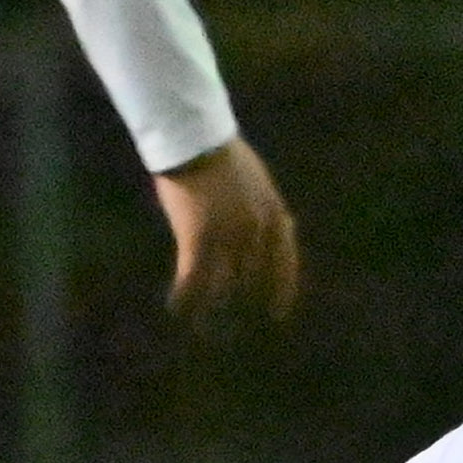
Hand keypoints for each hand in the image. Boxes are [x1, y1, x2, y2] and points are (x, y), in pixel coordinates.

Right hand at [155, 137, 301, 320]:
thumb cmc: (222, 155)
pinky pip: (193, 278)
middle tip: (235, 324)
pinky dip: (185, 297)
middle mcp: (256, 231)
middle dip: (244, 304)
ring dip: (211, 307)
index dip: (281, 291)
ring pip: (221, 285)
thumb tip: (261, 236)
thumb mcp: (256, 183)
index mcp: (274, 214)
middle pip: (252, 279)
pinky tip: (177, 308)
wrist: (195, 138)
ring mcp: (228, 237)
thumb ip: (261, 212)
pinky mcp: (198, 239)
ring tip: (202, 324)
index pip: (285, 263)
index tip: (277, 313)